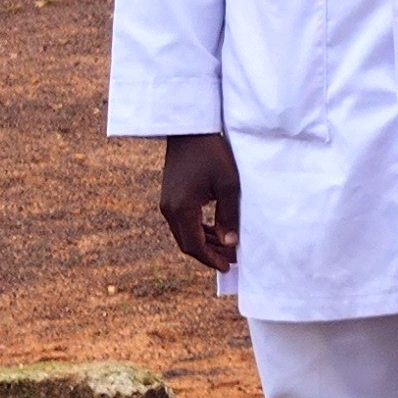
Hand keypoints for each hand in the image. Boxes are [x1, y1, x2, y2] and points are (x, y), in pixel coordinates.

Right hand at [159, 132, 240, 271]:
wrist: (190, 131)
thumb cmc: (212, 154)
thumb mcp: (228, 185)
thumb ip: (228, 216)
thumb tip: (230, 243)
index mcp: (181, 208)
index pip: (194, 245)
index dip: (211, 259)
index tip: (227, 266)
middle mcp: (169, 209)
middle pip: (187, 243)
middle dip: (208, 254)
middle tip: (230, 259)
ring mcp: (167, 203)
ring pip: (184, 233)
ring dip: (204, 242)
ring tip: (226, 247)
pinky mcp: (170, 196)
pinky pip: (183, 221)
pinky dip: (198, 229)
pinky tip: (215, 231)